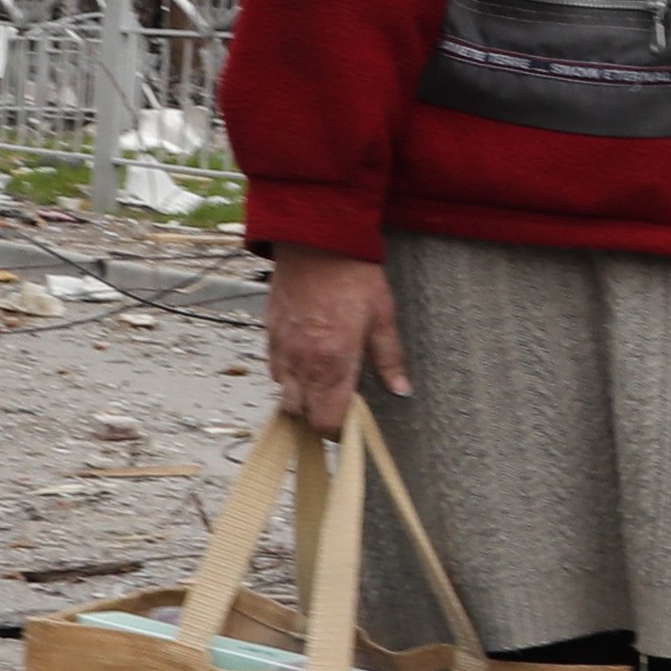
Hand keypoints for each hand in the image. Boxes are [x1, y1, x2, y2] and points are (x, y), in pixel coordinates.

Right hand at [265, 245, 405, 439]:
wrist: (316, 240)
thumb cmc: (352, 276)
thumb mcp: (382, 316)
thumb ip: (389, 358)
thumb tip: (401, 389)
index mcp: (333, 362)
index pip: (327, 420)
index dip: (339, 430)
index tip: (352, 425)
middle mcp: (301, 362)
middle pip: (300, 414)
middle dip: (318, 417)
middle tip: (338, 407)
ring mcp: (281, 348)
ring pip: (284, 394)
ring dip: (301, 397)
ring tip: (322, 384)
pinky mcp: (269, 334)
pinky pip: (274, 369)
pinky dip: (288, 375)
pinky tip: (306, 361)